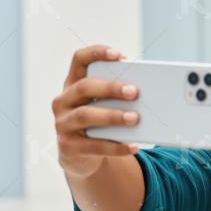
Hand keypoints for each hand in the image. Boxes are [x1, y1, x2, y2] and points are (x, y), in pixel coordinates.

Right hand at [53, 45, 138, 177]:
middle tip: (134, 92)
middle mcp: (64, 101)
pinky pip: (94, 146)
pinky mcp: (68, 146)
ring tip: (135, 118)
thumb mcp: (104, 106)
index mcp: (73, 85)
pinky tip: (133, 146)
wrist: (83, 157)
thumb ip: (118, 96)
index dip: (97, 53)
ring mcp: (63, 124)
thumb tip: (147, 93)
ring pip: (86, 115)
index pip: (79, 60)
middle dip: (110, 87)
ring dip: (112, 116)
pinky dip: (116, 146)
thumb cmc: (100, 124)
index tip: (120, 55)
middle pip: (84, 87)